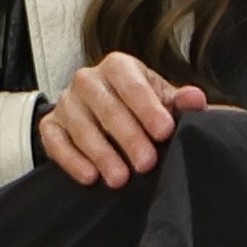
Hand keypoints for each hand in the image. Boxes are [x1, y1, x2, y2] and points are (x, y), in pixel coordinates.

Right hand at [37, 53, 206, 186]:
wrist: (106, 116)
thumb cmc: (139, 107)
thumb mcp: (162, 101)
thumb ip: (179, 102)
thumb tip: (195, 99)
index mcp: (118, 67)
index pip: (131, 84)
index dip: (148, 108)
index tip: (164, 132)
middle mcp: (88, 79)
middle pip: (106, 106)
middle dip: (128, 136)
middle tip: (146, 163)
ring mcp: (66, 102)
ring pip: (80, 125)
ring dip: (101, 153)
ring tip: (120, 178)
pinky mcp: (50, 125)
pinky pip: (55, 141)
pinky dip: (71, 160)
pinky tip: (90, 176)